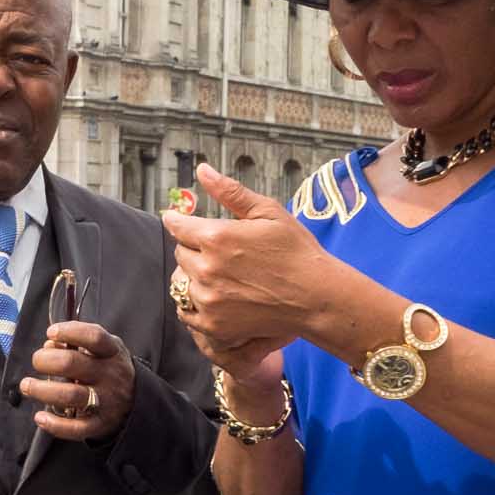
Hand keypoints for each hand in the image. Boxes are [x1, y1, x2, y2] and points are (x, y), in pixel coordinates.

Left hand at [19, 321, 136, 440]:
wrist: (136, 403)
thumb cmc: (107, 369)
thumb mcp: (102, 350)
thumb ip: (77, 343)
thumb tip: (50, 344)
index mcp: (112, 352)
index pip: (94, 337)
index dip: (70, 332)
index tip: (51, 332)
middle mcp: (110, 376)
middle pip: (72, 364)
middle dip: (46, 360)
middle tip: (37, 361)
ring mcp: (105, 401)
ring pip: (70, 395)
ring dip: (42, 390)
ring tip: (27, 386)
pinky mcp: (99, 424)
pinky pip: (76, 428)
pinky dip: (55, 425)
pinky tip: (40, 417)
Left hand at [163, 164, 332, 351]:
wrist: (317, 297)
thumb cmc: (297, 251)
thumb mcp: (268, 212)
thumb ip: (230, 192)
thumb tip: (202, 170)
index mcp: (216, 237)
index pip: (177, 226)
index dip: (178, 221)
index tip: (178, 220)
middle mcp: (206, 269)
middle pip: (180, 254)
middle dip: (193, 248)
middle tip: (217, 250)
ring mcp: (208, 300)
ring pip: (181, 283)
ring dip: (194, 276)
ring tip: (220, 274)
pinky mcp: (213, 325)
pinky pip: (187, 312)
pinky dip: (196, 303)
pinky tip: (216, 297)